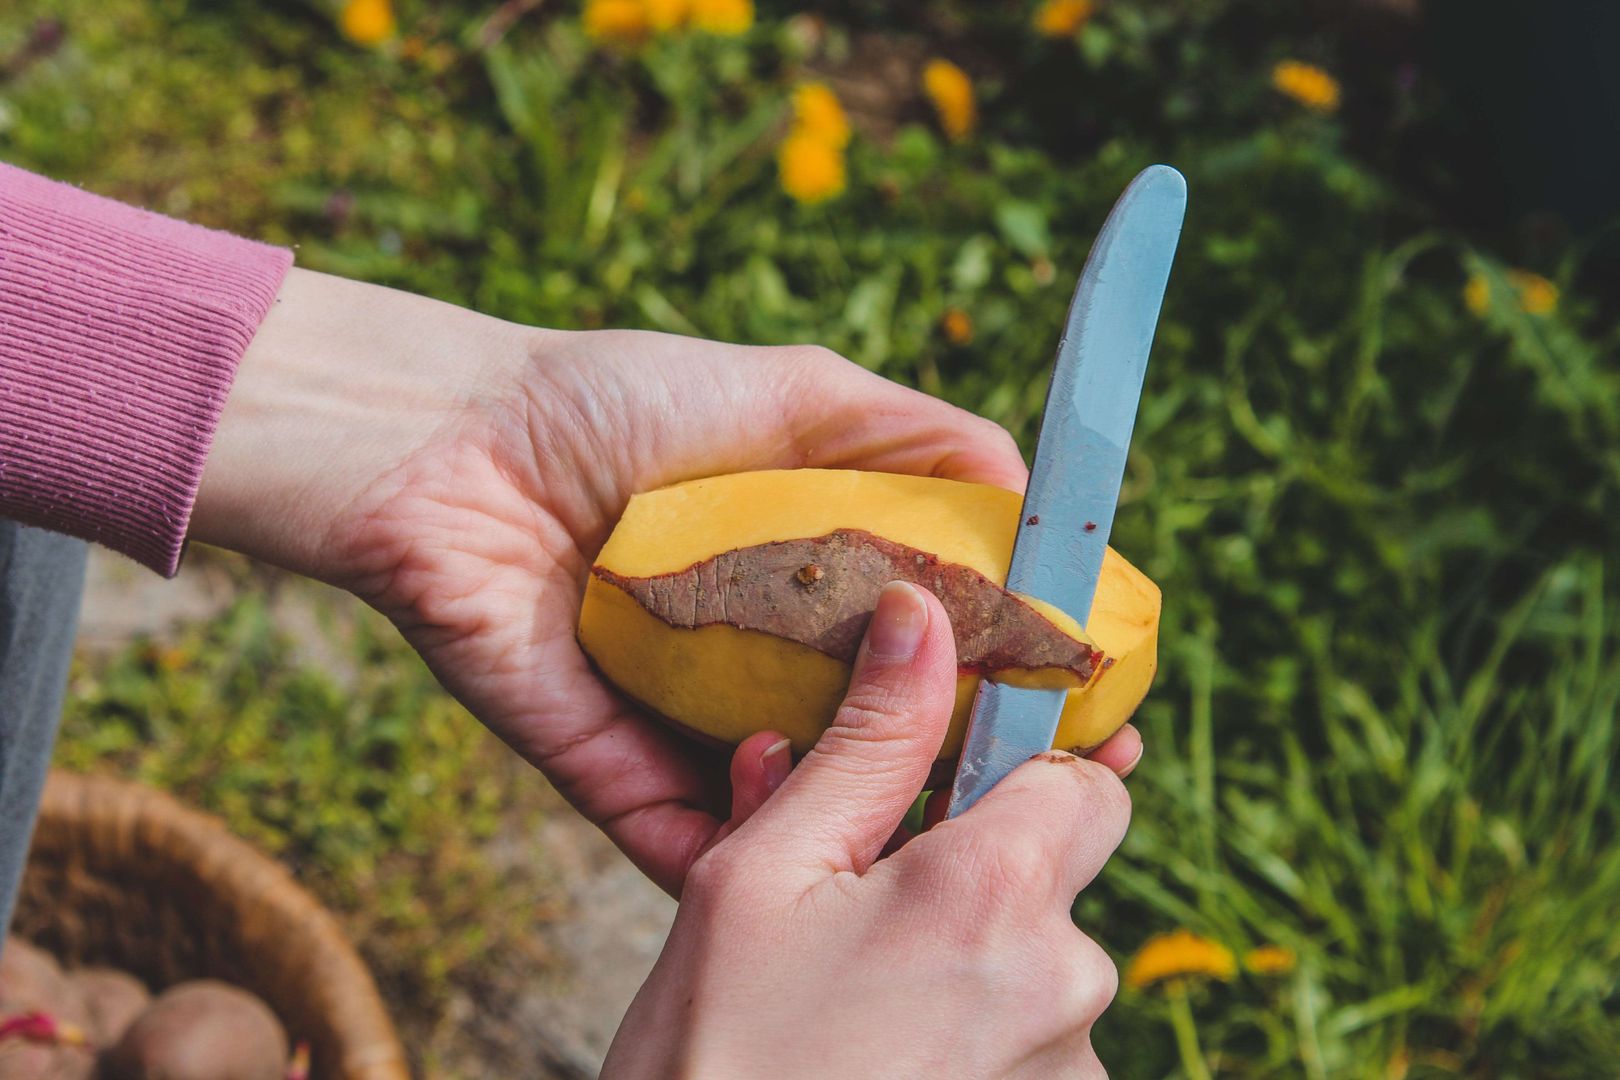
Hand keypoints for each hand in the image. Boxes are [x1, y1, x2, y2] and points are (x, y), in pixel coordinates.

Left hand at [194, 268, 1139, 892]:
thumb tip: (1032, 488)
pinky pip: (686, 843)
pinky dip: (747, 858)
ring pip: (795, 802)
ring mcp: (684, 726)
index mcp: (806, 578)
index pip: (930, 644)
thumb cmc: (612, 400)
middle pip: (876, 735)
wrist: (448, 449)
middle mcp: (757, 661)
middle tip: (1042, 790)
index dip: (1011, 675)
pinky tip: (816, 860)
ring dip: (865, 823)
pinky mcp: (609, 774)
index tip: (1092, 703)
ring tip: (933, 825)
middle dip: (959, 769)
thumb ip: (909, 437)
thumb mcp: (789, 390)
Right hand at [602, 582, 1130, 1077]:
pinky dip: (968, 1027)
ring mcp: (1064, 1073)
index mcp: (996, 895)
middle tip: (856, 895)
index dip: (1028, 767)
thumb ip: (865, 743)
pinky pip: (1026, 1040)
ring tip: (844, 987)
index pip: (1092, 781)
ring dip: (958, 953)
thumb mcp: (763, 877)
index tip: (959, 776)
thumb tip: (919, 615)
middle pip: (1056, 874)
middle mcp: (1063, 986)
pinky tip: (875, 1047)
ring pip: (1035, 961)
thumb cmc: (714, 1055)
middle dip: (972, 867)